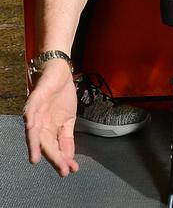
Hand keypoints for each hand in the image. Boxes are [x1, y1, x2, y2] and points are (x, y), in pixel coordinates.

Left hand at [23, 59, 78, 175]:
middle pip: (45, 145)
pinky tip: (31, 130)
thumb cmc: (62, 95)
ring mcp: (36, 113)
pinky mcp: (34, 100)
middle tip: (63, 170)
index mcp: (49, 130)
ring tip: (36, 159)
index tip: (71, 170)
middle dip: (54, 158)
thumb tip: (69, 156)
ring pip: (33, 133)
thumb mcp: (69, 119)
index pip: (55, 148)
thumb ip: (67, 138)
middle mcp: (40, 124)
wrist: (60, 73)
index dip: (62, 159)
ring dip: (35, 147)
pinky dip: (30, 121)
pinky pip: (29, 112)